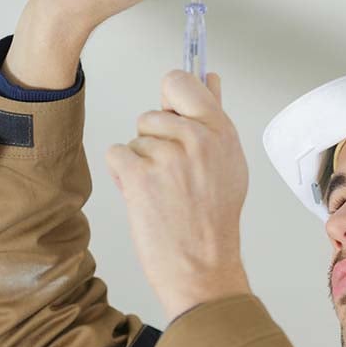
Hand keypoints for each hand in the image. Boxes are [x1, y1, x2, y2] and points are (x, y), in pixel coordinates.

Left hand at [104, 69, 252, 323]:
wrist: (203, 268)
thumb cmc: (213, 221)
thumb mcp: (228, 163)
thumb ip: (214, 118)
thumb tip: (209, 78)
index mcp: (221, 131)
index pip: (180, 80)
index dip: (171, 99)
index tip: (173, 115)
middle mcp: (198, 138)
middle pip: (151, 114)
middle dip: (154, 141)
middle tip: (174, 175)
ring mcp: (169, 156)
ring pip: (135, 139)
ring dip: (141, 164)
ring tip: (164, 193)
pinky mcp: (140, 175)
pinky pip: (117, 154)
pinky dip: (124, 177)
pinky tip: (147, 198)